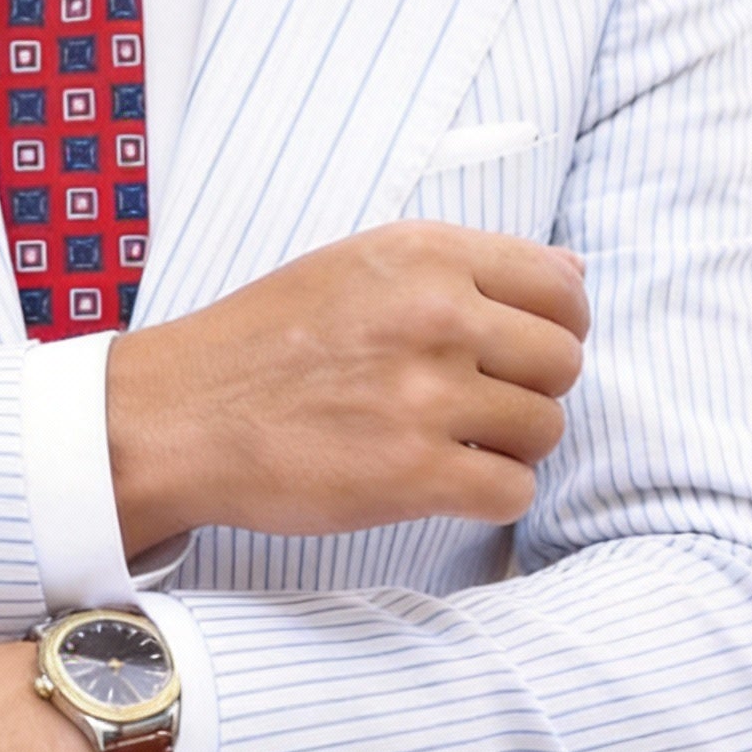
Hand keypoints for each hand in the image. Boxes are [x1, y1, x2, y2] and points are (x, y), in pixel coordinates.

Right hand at [106, 221, 588, 555]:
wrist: (177, 416)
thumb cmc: (260, 343)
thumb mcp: (356, 266)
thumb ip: (460, 267)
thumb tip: (574, 272)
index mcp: (426, 255)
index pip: (563, 288)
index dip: (556, 327)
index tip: (518, 352)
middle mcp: (436, 317)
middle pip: (563, 362)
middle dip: (531, 389)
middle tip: (476, 406)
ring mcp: (428, 398)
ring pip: (545, 430)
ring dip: (510, 446)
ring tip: (450, 445)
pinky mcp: (414, 475)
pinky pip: (513, 492)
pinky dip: (490, 496)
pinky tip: (444, 484)